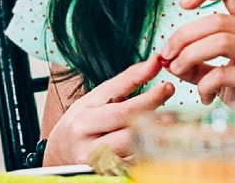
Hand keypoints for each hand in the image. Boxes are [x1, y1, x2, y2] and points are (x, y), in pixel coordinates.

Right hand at [43, 57, 174, 165]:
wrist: (60, 152)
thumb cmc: (82, 121)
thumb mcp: (96, 98)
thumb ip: (126, 81)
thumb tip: (154, 62)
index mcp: (85, 118)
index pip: (124, 108)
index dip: (149, 98)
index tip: (168, 86)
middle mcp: (89, 141)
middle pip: (132, 131)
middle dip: (157, 118)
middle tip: (173, 110)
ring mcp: (99, 162)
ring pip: (136, 150)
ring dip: (157, 137)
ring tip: (169, 124)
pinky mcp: (108, 174)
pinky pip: (135, 164)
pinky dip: (148, 153)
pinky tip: (155, 144)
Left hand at [159, 0, 234, 106]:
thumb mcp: (219, 75)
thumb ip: (194, 63)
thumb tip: (164, 58)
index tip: (182, 4)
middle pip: (216, 20)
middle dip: (183, 36)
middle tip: (166, 56)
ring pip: (219, 41)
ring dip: (189, 55)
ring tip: (177, 70)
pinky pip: (223, 73)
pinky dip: (204, 85)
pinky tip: (204, 97)